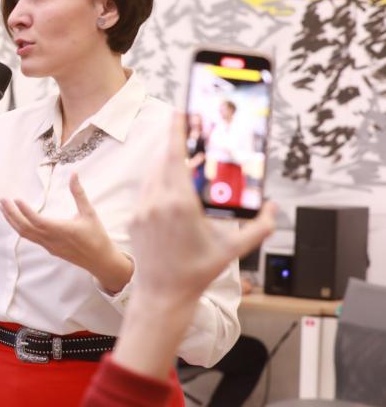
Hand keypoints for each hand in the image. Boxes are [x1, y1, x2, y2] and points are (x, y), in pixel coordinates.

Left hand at [0, 173, 132, 292]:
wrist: (100, 261)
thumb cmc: (96, 236)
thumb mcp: (89, 213)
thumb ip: (79, 194)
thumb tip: (73, 174)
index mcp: (61, 230)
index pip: (37, 220)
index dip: (24, 211)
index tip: (15, 199)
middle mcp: (51, 239)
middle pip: (25, 227)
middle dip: (11, 214)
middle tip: (2, 200)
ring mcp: (48, 246)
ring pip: (25, 234)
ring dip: (13, 221)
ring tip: (3, 209)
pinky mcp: (49, 249)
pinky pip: (30, 238)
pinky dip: (20, 228)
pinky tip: (16, 220)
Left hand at [128, 114, 275, 308]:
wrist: (162, 294)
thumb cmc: (197, 272)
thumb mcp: (233, 250)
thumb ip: (259, 228)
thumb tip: (272, 208)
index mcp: (180, 204)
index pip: (175, 158)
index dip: (176, 133)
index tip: (178, 113)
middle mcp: (157, 202)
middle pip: (163, 161)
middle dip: (174, 143)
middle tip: (185, 128)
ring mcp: (142, 210)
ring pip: (152, 174)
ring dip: (166, 162)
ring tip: (183, 156)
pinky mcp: (134, 218)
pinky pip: (146, 190)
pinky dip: (157, 180)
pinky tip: (171, 182)